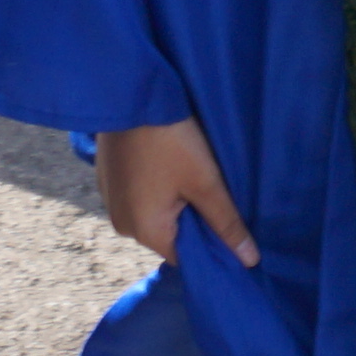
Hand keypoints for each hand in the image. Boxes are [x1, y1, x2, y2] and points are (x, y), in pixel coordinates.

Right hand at [96, 119, 255, 268]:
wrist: (130, 94)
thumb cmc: (170, 140)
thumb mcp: (205, 182)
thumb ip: (226, 223)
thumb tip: (249, 261)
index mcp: (145, 232)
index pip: (185, 256)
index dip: (209, 244)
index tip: (228, 223)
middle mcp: (123, 225)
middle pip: (168, 235)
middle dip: (192, 219)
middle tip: (212, 191)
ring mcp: (111, 201)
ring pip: (153, 213)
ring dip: (172, 202)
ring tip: (190, 174)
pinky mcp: (107, 179)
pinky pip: (138, 195)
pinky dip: (154, 187)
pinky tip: (168, 164)